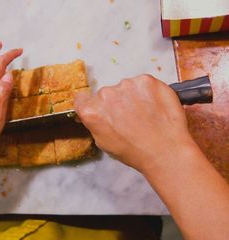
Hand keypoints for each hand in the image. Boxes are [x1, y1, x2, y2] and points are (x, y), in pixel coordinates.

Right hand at [74, 74, 196, 172]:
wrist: (164, 151)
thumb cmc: (135, 151)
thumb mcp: (103, 143)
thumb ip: (94, 123)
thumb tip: (93, 115)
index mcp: (91, 111)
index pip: (82, 99)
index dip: (91, 105)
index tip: (100, 109)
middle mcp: (106, 94)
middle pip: (106, 93)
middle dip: (115, 103)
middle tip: (128, 118)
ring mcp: (126, 85)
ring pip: (125, 88)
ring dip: (131, 97)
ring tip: (144, 115)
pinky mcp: (146, 81)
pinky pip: (142, 84)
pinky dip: (147, 93)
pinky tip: (153, 108)